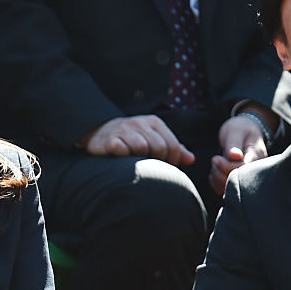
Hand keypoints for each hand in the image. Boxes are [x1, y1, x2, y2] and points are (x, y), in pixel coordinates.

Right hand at [79, 115, 194, 166]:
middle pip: (159, 147)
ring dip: (140, 159)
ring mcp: (123, 130)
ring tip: (136, 162)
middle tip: (151, 167)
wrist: (100, 132)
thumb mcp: (154, 139)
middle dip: (158, 161)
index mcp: (154, 122)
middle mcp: (139, 123)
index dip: (173, 161)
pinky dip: (124, 156)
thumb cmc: (133, 139)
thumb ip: (173, 148)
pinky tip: (122, 159)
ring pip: (141, 148)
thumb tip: (190, 159)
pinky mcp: (110, 139)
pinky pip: (121, 149)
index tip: (166, 167)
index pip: (173, 145)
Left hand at [209, 115, 270, 196]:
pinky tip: (215, 170)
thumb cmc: (241, 129)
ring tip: (215, 163)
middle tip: (214, 159)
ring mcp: (248, 177)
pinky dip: (216, 182)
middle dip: (220, 173)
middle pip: (237, 182)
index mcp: (257, 156)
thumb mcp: (236, 131)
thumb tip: (234, 156)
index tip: (215, 158)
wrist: (245, 131)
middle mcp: (256, 170)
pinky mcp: (239, 182)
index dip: (227, 167)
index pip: (243, 169)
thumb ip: (234, 144)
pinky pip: (225, 190)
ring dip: (217, 178)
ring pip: (230, 188)